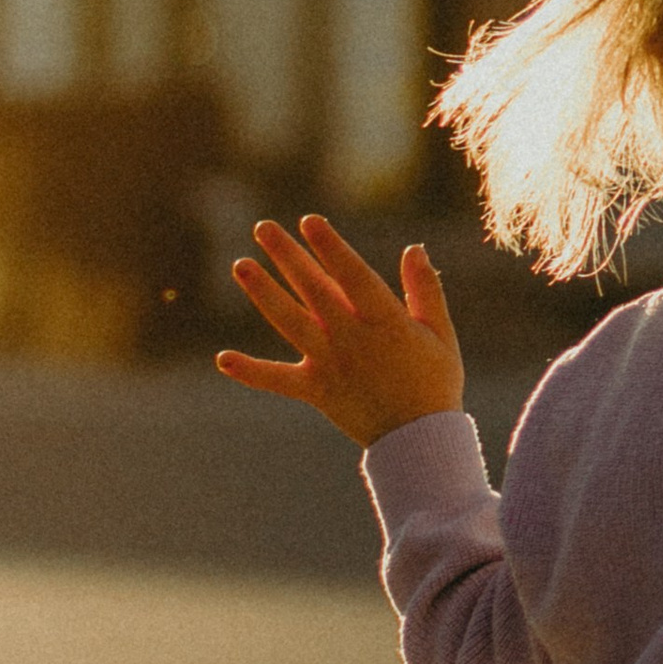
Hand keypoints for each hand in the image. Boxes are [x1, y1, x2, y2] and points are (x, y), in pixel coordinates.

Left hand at [217, 216, 465, 446]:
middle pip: (314, 290)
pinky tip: (222, 358)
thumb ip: (425, 290)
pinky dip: (250, 371)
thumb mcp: (440, 334)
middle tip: (263, 228)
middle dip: (287, 256)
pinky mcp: (315, 390)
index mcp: (386, 322)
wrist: (418, 442)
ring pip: (290, 322)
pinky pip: (278, 380)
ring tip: (241, 265)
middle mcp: (352, 339)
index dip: (330, 247)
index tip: (310, 221)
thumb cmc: (435, 382)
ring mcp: (330, 364)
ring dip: (264, 293)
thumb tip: (413, 248)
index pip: (353, 276)